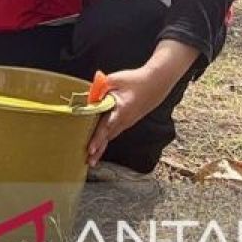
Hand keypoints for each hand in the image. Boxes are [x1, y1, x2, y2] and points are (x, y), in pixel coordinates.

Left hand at [86, 40, 197, 164]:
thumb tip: (86, 95)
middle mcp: (124, 120)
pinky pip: (114, 132)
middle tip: (88, 162)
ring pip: (111, 136)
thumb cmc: (135, 80)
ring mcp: (126, 122)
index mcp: (121, 110)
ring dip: (101, 148)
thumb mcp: (115, 80)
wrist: (155, 83)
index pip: (106, 126)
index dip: (97, 138)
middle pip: (108, 137)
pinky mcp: (127, 121)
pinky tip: (99, 146)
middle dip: (98, 150)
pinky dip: (105, 140)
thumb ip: (99, 87)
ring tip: (91, 159)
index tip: (90, 149)